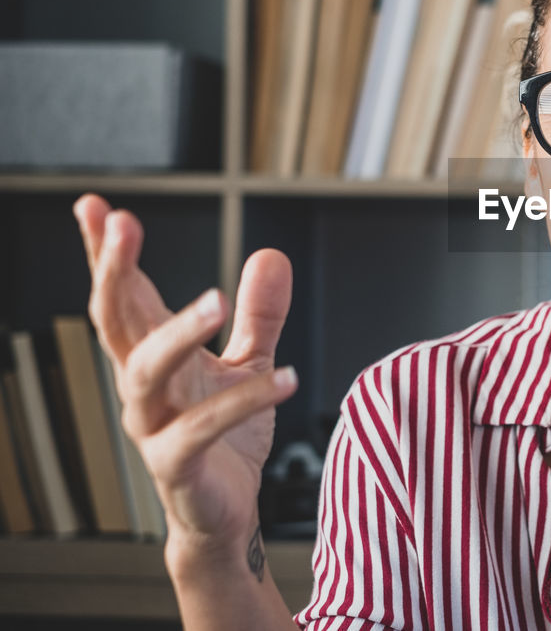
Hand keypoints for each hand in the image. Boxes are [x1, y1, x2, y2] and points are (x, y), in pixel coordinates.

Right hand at [73, 193, 297, 549]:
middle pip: (114, 321)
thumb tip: (271, 254)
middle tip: (122, 223)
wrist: (225, 512)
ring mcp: (153, 425)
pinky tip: (288, 377)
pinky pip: (204, 428)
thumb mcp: (249, 362)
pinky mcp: (178, 463)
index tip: (94, 205)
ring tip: (216, 298)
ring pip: (144, 372)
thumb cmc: (227, 436)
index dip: (104, 253)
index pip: (122, 296)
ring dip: (177, 332)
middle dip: (113, 271)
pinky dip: (248, 400)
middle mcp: (142, 386)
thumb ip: (258, 313)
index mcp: (154, 356)